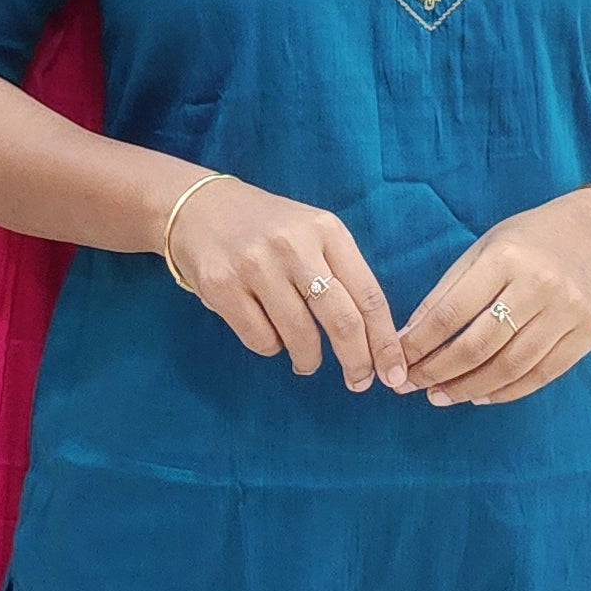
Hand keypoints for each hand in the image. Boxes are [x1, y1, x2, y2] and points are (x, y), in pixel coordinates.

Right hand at [166, 177, 408, 391]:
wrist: (197, 207)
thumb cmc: (267, 228)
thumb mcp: (311, 233)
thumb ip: (341, 273)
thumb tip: (374, 338)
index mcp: (326, 230)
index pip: (368, 295)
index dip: (385, 341)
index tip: (393, 373)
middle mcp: (293, 245)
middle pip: (341, 320)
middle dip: (356, 361)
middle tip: (359, 382)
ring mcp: (255, 265)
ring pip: (300, 336)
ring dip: (310, 360)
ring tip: (307, 361)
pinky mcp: (222, 286)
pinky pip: (261, 339)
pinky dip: (272, 348)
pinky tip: (269, 335)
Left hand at [398, 189, 590, 405]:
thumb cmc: (526, 243)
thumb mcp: (481, 251)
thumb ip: (446, 294)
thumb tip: (408, 339)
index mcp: (506, 258)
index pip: (452, 313)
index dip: (420, 344)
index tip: (398, 363)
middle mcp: (541, 285)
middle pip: (480, 345)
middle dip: (440, 372)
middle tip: (415, 387)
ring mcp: (569, 312)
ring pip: (510, 367)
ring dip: (469, 388)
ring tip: (442, 396)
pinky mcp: (588, 333)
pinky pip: (541, 375)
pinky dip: (506, 391)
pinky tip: (480, 395)